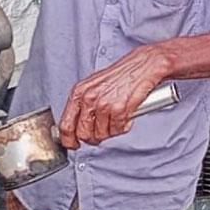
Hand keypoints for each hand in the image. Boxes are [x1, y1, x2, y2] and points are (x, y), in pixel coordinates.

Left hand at [58, 46, 172, 148]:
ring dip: (111, 130)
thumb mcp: (94, 86)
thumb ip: (84, 105)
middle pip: (83, 134)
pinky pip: (118, 130)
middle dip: (93, 138)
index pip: (65, 125)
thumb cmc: (121, 74)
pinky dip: (123, 126)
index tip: (73, 144)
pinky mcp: (120, 109)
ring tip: (117, 118)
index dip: (69, 140)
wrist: (143, 65)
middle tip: (101, 132)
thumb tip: (78, 125)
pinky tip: (126, 115)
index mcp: (79, 92)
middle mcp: (89, 98)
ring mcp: (104, 104)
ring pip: (102, 135)